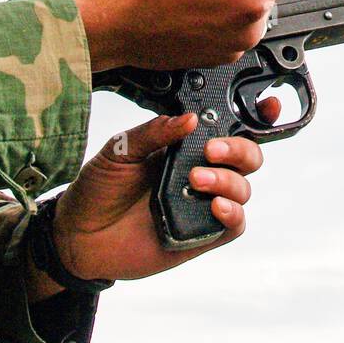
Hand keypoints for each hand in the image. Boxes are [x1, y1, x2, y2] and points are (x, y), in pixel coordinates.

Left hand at [34, 103, 277, 287]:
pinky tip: (215, 206)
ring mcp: (203, 204)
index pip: (229, 129)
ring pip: (243, 189)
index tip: (266, 106)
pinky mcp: (202, 235)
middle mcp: (201, 172)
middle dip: (240, 149)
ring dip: (228, 180)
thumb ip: (154, 132)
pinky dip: (233, 212)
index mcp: (186, 146)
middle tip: (211, 150)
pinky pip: (234, 225)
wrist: (77, 236)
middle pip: (247, 157)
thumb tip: (188, 119)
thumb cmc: (98, 188)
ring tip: (196, 180)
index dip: (255, 117)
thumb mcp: (119, 150)